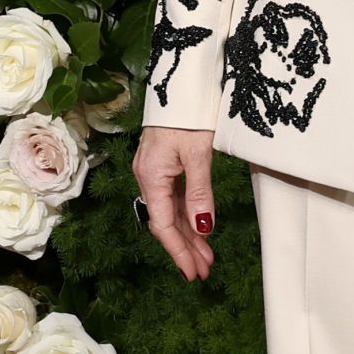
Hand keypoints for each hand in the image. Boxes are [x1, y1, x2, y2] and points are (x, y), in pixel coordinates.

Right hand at [133, 125, 216, 282]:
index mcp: (151, 177)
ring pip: (171, 212)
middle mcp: (148, 177)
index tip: (193, 271)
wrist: (179, 82)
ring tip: (205, 256)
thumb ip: (200, 193)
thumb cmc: (187, 114)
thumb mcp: (198, 155)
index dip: (179, 251)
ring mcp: (154, 171)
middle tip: (203, 271)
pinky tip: (199, 228)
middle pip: (166, 222)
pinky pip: (173, 198)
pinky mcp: (163, 165)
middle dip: (185, 248)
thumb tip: (204, 228)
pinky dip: (187, 215)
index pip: (164, 225)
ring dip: (188, 234)